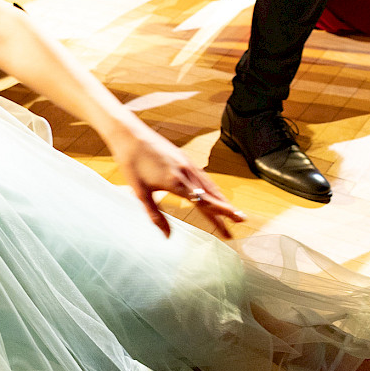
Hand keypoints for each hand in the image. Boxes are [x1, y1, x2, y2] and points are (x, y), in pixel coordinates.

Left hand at [110, 127, 244, 238]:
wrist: (129, 134)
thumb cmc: (131, 163)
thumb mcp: (139, 192)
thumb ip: (155, 215)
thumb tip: (167, 236)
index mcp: (176, 183)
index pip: (205, 202)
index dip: (221, 215)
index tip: (234, 224)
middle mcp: (186, 172)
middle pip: (212, 195)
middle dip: (226, 210)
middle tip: (240, 223)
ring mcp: (187, 163)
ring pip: (210, 184)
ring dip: (222, 198)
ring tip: (232, 211)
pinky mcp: (184, 157)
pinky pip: (203, 175)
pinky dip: (212, 186)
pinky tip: (214, 191)